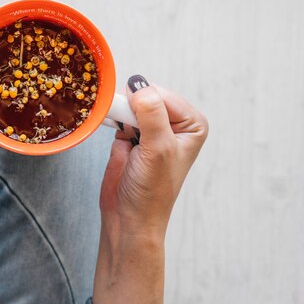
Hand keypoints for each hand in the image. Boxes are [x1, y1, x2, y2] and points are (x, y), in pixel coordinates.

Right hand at [100, 80, 208, 238]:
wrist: (128, 217)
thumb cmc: (151, 192)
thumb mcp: (158, 149)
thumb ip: (151, 114)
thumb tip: (139, 85)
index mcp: (191, 125)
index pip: (163, 95)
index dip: (144, 101)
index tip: (131, 116)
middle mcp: (173, 124)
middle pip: (146, 96)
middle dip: (130, 105)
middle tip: (122, 122)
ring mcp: (151, 129)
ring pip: (130, 104)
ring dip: (119, 110)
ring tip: (117, 126)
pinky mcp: (130, 135)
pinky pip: (118, 115)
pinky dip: (112, 118)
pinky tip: (111, 127)